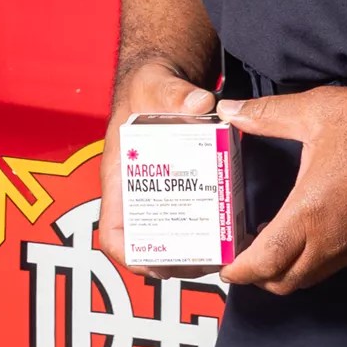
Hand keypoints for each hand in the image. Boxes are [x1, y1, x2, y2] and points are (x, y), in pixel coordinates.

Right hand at [96, 58, 215, 280]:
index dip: (130, 254)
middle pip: (149, 244)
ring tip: (225, 252)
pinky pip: (194, 217)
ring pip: (174, 236)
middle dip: (176, 259)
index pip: (113, 231)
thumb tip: (199, 103)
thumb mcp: (157, 85)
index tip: (156, 264)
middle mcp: (140, 193)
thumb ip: (175, 93)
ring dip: (195, 250)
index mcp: (120, 178)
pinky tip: (233, 228)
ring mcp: (164, 193)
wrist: (164, 82)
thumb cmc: (149, 88)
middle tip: (208, 261)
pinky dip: (209, 229)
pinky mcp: (186, 187)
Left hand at [219, 86, 346, 292]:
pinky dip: (315, 260)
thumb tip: (230, 111)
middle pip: (285, 282)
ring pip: (313, 277)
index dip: (239, 271)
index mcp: (310, 215)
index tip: (223, 265)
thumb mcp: (315, 112)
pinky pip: (338, 265)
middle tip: (244, 254)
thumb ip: (267, 115)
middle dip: (259, 277)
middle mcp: (333, 242)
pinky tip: (311, 231)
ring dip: (288, 269)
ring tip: (272, 241)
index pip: (265, 263)